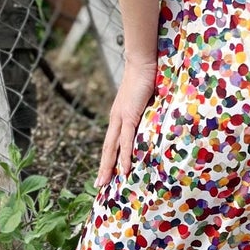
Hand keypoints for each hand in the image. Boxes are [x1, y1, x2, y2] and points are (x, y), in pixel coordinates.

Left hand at [96, 56, 158, 190]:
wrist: (142, 64)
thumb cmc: (145, 79)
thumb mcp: (143, 101)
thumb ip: (143, 113)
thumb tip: (150, 123)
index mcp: (118, 116)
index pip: (111, 141)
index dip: (107, 158)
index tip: (105, 172)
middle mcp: (115, 119)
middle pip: (107, 148)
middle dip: (103, 168)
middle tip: (99, 185)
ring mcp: (121, 118)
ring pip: (113, 147)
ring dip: (109, 166)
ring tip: (105, 182)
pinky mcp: (129, 115)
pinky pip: (126, 139)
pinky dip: (125, 155)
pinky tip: (124, 168)